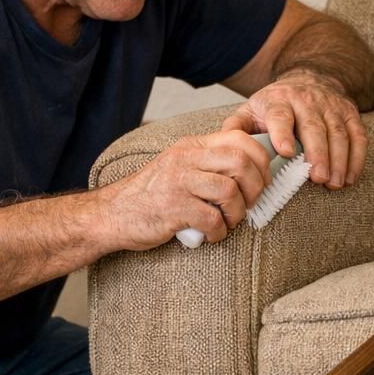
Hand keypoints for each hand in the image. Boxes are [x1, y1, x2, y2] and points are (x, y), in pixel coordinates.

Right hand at [102, 130, 272, 249]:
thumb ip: (208, 163)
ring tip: (227, 222)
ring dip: (237, 214)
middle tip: (248, 204)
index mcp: (190, 146)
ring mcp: (178, 182)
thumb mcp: (178, 167)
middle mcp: (184, 159)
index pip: (240, 139)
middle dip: (255, 188)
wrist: (112, 214)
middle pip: (241, 163)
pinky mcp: (173, 208)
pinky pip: (212, 219)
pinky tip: (210, 234)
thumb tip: (253, 170)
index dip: (261, 161)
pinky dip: (218, 232)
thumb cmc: (150, 195)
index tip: (261, 180)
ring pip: (230, 191)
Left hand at [220, 70, 366, 188]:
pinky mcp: (350, 113)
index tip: (285, 153)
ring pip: (338, 133)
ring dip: (339, 160)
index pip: (280, 116)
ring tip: (334, 183)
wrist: (306, 81)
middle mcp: (306, 101)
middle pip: (313, 127)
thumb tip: (223, 146)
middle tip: (317, 178)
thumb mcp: (249, 111)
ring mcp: (331, 106)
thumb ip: (236, 128)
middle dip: (317, 153)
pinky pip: (357, 136)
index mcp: (277, 101)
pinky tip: (350, 177)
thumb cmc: (274, 106)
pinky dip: (356, 158)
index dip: (283, 133)